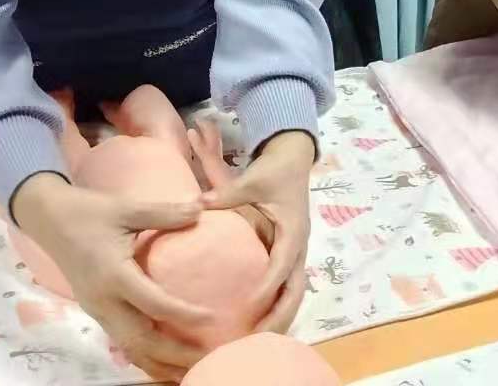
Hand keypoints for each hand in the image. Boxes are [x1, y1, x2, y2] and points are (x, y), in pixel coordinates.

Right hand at [12, 173, 208, 380]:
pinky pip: (121, 342)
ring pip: (129, 348)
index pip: (154, 304)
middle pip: (141, 340)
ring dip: (158, 362)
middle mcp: (104, 301)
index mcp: (114, 275)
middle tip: (206, 358)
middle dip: (173, 354)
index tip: (211, 320)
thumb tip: (200, 208)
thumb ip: (164, 212)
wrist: (48, 220)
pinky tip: (162, 359)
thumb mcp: (126, 208)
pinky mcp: (95, 312)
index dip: (184, 315)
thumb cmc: (88, 212)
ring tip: (188, 369)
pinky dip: (143, 354)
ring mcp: (97, 311)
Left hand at [198, 130, 313, 334]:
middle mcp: (298, 245)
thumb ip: (228, 193)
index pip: (283, 265)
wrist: (293, 157)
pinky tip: (259, 321)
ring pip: (294, 292)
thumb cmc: (274, 169)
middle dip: (280, 316)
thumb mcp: (253, 178)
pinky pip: (287, 286)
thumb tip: (199, 204)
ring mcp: (296, 251)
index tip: (250, 304)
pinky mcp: (290, 253)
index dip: (268, 286)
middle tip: (256, 338)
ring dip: (280, 316)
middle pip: (296, 290)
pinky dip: (277, 306)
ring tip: (256, 339)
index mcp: (293, 230)